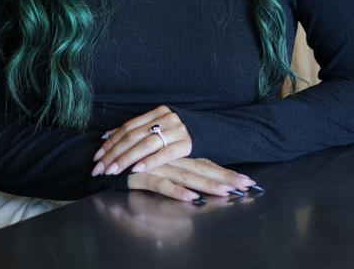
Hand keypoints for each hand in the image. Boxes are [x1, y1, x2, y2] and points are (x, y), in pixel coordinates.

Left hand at [92, 105, 190, 176]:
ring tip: (113, 170)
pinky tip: (136, 169)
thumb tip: (109, 135)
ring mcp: (176, 130)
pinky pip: (165, 153)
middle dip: (113, 153)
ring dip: (126, 159)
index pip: (127, 127)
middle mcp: (165, 119)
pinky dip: (149, 161)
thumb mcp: (160, 126)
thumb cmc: (180, 132)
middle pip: (133, 136)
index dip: (111, 142)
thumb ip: (138, 130)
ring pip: (145, 145)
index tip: (97, 156)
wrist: (212, 132)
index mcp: (156, 112)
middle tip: (99, 168)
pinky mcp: (187, 144)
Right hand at [126, 157, 257, 201]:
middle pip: (203, 168)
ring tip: (227, 191)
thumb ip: (177, 173)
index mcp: (177, 155)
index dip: (226, 172)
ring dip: (208, 184)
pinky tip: (192, 198)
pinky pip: (164, 185)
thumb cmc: (132, 163)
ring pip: (188, 175)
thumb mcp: (158, 166)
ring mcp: (158, 167)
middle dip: (226, 177)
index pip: (206, 163)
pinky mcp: (144, 176)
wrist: (105, 160)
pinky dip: (178, 192)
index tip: (248, 182)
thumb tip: (196, 187)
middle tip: (247, 184)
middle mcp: (171, 159)